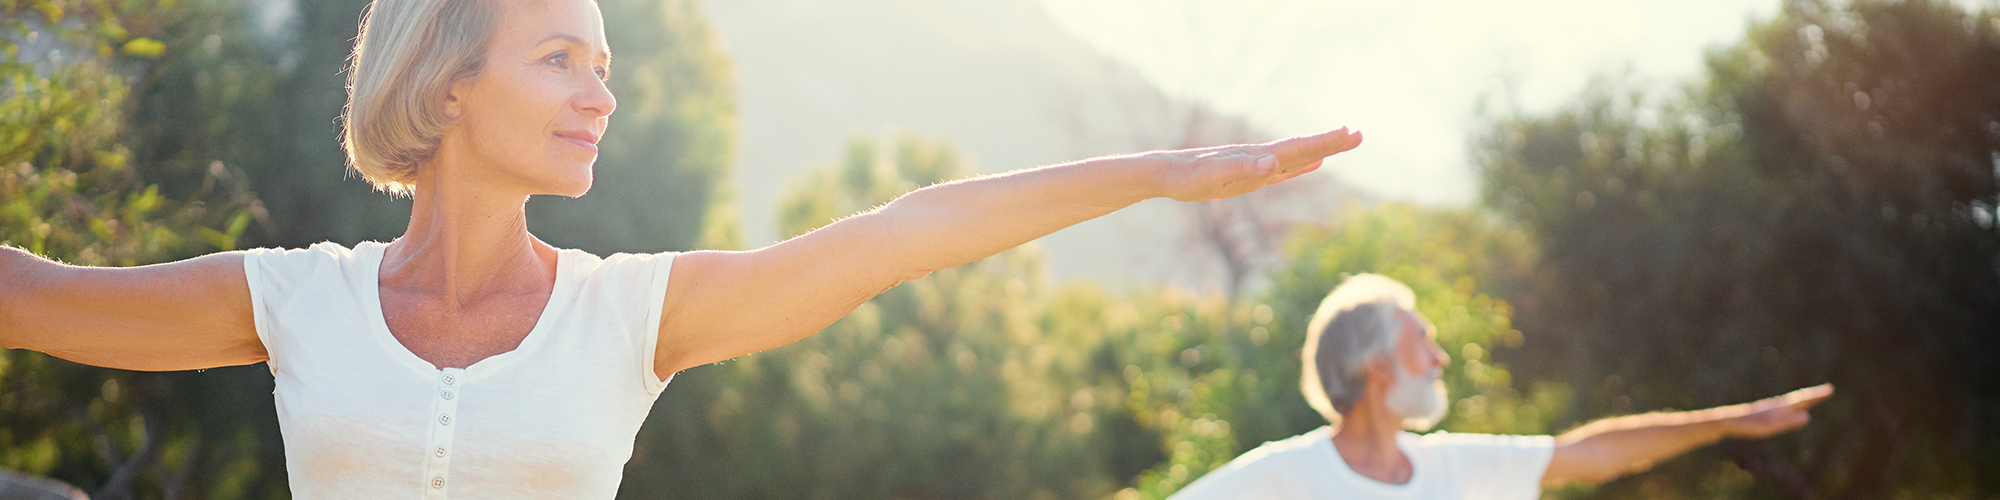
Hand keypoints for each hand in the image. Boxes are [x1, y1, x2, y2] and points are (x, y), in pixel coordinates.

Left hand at [1159, 128, 1362, 201]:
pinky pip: (1281, 169)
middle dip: (1330, 142)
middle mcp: (1259, 158)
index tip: (1349, 133)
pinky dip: (1299, 165)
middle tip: (1359, 134)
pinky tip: (1310, 164)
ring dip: (1320, 151)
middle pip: (1301, 149)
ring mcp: (1256, 165)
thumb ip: (1243, 169)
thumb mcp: (1212, 177)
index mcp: (1256, 157)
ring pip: (1295, 157)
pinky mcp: (1248, 174)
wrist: (1165, 173)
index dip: (1324, 142)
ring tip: (1342, 142)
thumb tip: (1274, 162)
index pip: (1297, 149)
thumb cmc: (1186, 177)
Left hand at [1721, 383, 1834, 438]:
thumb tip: (1808, 416)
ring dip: (1803, 400)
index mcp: (1781, 407)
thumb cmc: (1749, 425)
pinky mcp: (1763, 414)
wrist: (1726, 421)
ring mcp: (1770, 409)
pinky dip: (1791, 407)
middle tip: (1828, 390)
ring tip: (1811, 399)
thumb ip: (1788, 422)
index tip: (1831, 388)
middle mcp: (1777, 406)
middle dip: (1814, 396)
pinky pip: (1783, 409)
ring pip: (1790, 403)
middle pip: (1799, 399)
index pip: (1803, 399)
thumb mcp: (1771, 425)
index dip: (1817, 395)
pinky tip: (1787, 411)